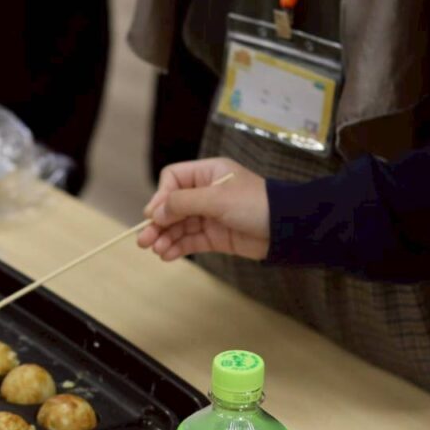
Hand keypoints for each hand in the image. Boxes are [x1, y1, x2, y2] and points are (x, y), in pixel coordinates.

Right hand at [137, 158, 269, 261]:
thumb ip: (183, 203)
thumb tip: (156, 212)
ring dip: (164, 238)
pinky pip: (189, 241)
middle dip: (157, 223)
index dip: (161, 197)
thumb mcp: (217, 198)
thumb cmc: (255, 204)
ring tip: (156, 250)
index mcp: (208, 174)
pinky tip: (167, 255)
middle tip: (144, 240)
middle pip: (171, 207)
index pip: (173, 180)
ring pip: (177, 226)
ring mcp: (209, 216)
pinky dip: (176, 248)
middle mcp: (205, 193)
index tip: (155, 214)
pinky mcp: (214, 237)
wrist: (285, 230)